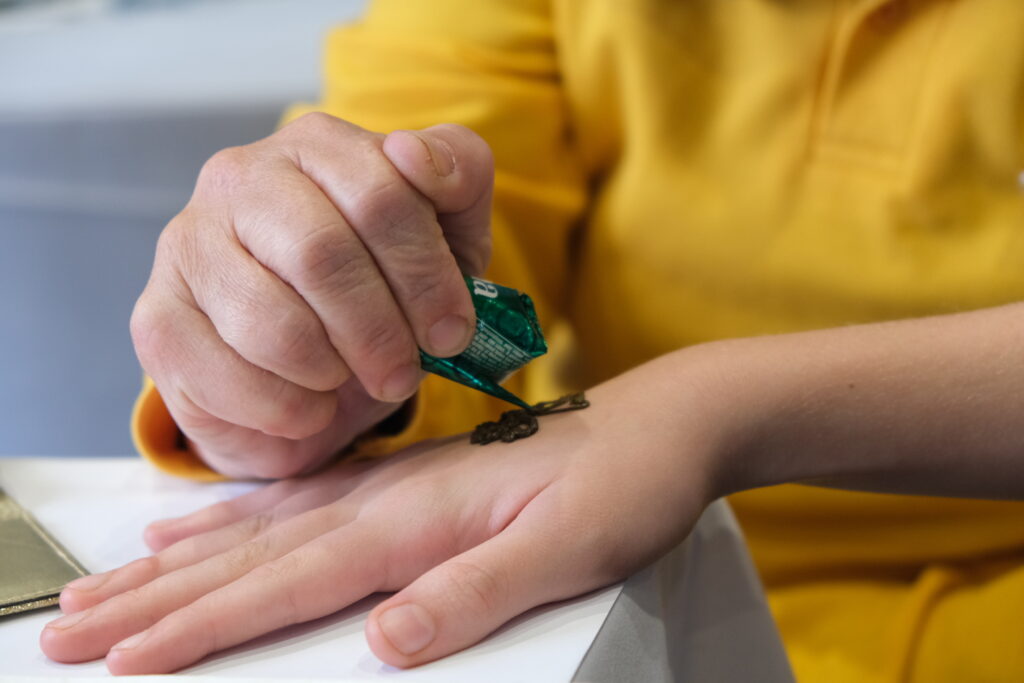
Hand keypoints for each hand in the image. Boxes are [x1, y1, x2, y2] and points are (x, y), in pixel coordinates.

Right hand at [39, 353, 725, 673]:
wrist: (661, 421)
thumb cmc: (626, 485)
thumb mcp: (569, 548)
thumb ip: (476, 591)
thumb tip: (385, 641)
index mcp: (417, 515)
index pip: (290, 582)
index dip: (202, 628)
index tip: (124, 660)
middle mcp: (386, 494)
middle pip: (250, 554)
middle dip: (156, 597)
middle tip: (71, 628)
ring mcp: (390, 483)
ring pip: (260, 527)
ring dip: (180, 559)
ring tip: (109, 579)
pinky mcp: (404, 481)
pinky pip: (299, 502)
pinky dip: (238, 518)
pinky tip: (206, 525)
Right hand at [130, 113, 494, 477]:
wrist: (313, 357)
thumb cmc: (385, 281)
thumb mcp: (447, 226)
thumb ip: (458, 173)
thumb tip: (416, 156)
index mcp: (317, 146)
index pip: (381, 197)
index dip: (426, 276)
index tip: (450, 331)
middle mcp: (241, 178)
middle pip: (322, 257)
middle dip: (380, 332)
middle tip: (404, 373)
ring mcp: (188, 245)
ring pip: (271, 323)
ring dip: (332, 372)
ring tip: (351, 380)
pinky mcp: (158, 318)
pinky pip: (227, 377)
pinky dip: (288, 409)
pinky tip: (309, 405)